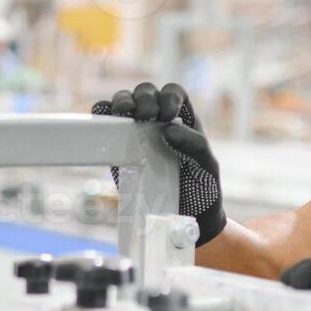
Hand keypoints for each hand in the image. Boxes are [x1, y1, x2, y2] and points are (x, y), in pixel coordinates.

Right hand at [92, 82, 225, 246]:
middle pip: (146, 93)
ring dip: (122, 102)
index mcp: (183, 119)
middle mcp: (158, 121)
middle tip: (145, 115)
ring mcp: (137, 134)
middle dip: (144, 98)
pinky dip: (102, 115)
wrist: (188, 218)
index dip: (168, 97)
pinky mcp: (119, 150)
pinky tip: (103, 118)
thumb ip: (194, 145)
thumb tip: (167, 129)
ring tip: (124, 113)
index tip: (167, 115)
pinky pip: (107, 125)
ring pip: (125, 103)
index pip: (173, 93)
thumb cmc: (203, 187)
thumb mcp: (208, 165)